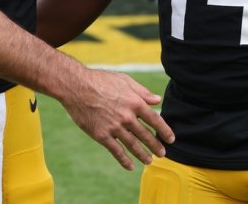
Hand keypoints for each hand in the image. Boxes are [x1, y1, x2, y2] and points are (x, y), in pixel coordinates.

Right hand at [60, 68, 174, 170]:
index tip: (171, 139)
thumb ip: (142, 92)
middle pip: (145, 135)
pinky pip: (116, 151)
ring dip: (142, 155)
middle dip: (155, 146)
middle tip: (162, 154)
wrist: (76, 86)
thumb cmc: (100, 80)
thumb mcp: (124, 80)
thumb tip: (157, 100)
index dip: (164, 130)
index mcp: (134, 102)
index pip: (155, 120)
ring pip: (132, 145)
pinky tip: (130, 166)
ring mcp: (114, 127)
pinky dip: (124, 160)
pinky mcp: (101, 135)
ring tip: (149, 161)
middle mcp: (127, 117)